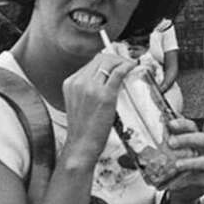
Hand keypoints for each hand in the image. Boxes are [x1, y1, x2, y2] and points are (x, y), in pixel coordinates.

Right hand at [61, 51, 135, 165]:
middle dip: (117, 58)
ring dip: (123, 61)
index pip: (92, 62)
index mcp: (71, 83)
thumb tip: (106, 80)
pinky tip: (133, 67)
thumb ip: (88, 89)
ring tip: (131, 66)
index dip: (108, 61)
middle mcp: (78, 82)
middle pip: (101, 59)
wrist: (81, 145)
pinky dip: (127, 66)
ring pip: (109, 62)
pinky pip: (118, 72)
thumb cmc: (83, 128)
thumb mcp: (80, 103)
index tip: (118, 63)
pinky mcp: (104, 95)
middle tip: (127, 64)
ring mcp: (90, 87)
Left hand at [163, 118, 203, 203]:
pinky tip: (174, 184)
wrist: (185, 189)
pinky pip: (199, 179)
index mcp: (194, 139)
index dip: (182, 124)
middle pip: (202, 139)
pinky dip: (186, 181)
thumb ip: (159, 149)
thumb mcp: (169, 156)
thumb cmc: (176, 168)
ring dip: (190, 163)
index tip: (170, 124)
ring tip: (177, 165)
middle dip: (187, 139)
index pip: (191, 127)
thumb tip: (137, 143)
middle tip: (171, 143)